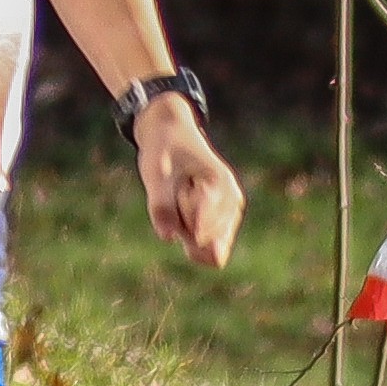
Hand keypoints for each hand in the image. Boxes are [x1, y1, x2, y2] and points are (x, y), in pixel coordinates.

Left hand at [130, 91, 246, 266]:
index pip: (207, 222)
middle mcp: (232, 200)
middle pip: (205, 239)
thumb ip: (160, 205)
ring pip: (207, 247)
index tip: (186, 223)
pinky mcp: (224, 223)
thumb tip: (167, 239)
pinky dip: (190, 238)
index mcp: (220, 183)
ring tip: (181, 200)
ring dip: (187, 231)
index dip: (191, 228)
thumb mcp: (154, 172)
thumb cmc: (163, 150)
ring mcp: (230, 213)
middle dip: (183, 226)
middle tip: (177, 194)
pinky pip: (208, 251)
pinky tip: (184, 213)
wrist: (172, 134)